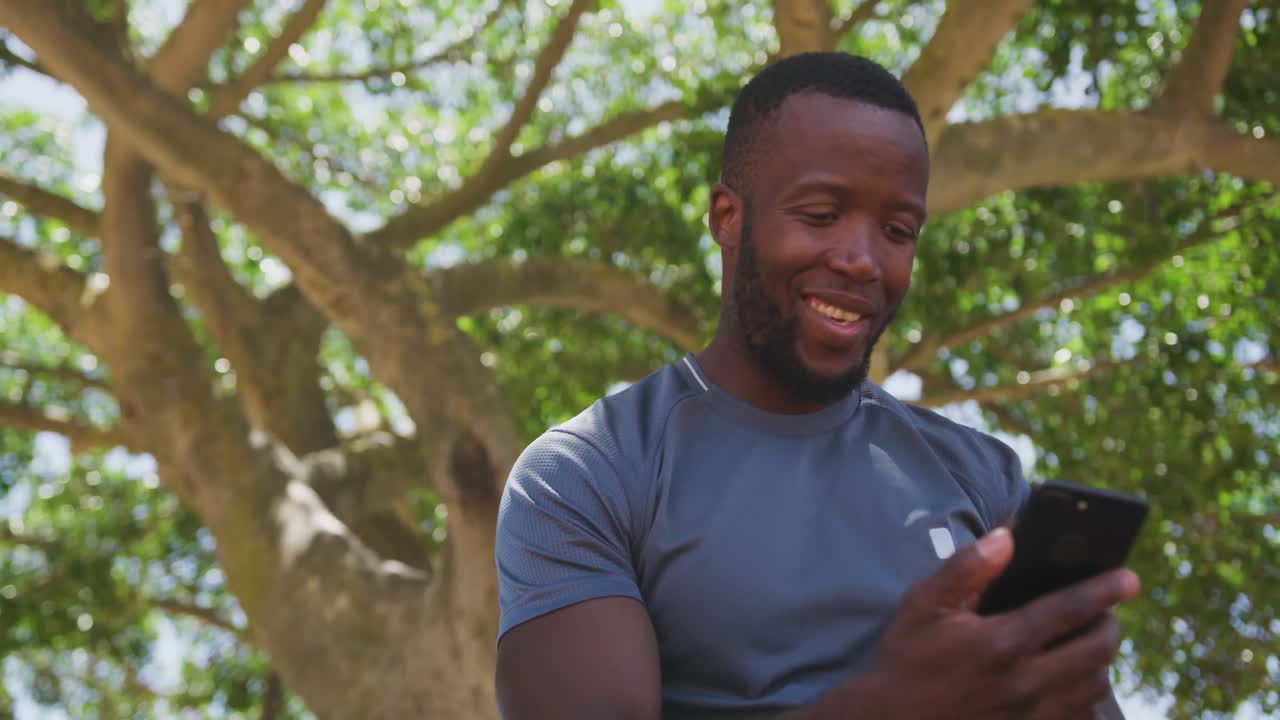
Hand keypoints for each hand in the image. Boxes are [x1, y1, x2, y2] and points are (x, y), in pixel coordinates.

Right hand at [857, 528, 1139, 719]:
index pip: (1069, 610)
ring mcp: (1029, 715)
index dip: (1104, 590)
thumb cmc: (907, 658)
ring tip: (1092, 642)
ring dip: (1102, 661)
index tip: (1129, 577)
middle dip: (1110, 625)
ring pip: (1094, 687)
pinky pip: (1078, 716)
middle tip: (1109, 612)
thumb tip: (1006, 538)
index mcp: (1000, 642)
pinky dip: (1086, 696)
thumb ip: (967, 567)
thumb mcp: (923, 604)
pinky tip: (1076, 681)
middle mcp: (1023, 682)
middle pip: (1095, 651)